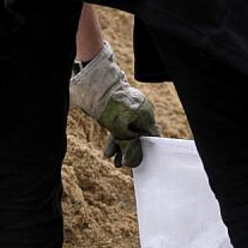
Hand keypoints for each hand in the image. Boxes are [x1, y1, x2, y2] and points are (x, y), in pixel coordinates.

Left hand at [69, 41, 159, 167]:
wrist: (94, 83)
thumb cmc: (109, 104)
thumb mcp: (119, 129)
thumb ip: (128, 145)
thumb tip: (133, 161)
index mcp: (146, 115)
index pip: (152, 137)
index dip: (147, 150)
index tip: (142, 161)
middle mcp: (141, 112)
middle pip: (138, 136)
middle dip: (130, 151)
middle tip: (123, 164)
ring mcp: (131, 110)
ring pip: (128, 132)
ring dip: (120, 147)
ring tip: (114, 160)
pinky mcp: (120, 109)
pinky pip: (120, 126)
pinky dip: (115, 138)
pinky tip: (108, 151)